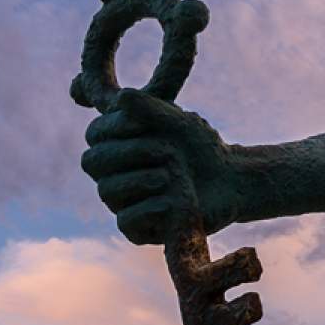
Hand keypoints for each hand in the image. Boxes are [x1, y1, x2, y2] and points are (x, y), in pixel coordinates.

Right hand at [81, 88, 239, 244]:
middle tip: (163, 150)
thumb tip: (122, 96)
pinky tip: (171, 202)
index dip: (113, 126)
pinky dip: (148, 208)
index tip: (143, 123)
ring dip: (139, 179)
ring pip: (108, 191)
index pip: (95, 134)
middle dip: (127, 152)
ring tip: (169, 175)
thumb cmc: (200, 147)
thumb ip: (151, 108)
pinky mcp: (140, 228)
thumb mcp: (179, 121)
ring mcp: (124, 201)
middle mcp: (114, 173)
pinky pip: (127, 221)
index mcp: (118, 144)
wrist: (231, 179)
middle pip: (94, 162)